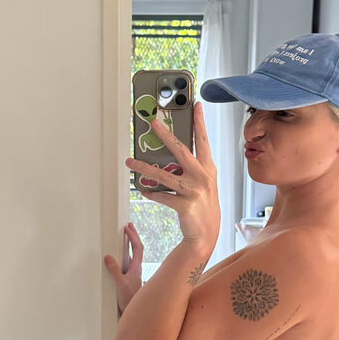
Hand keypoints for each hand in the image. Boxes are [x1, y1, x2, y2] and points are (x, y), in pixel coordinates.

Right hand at [104, 222, 143, 314]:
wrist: (135, 314)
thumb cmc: (130, 300)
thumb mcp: (120, 284)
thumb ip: (114, 270)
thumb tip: (108, 257)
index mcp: (137, 268)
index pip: (137, 248)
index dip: (133, 236)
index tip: (127, 227)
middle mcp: (137, 269)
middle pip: (137, 249)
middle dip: (133, 237)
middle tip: (128, 226)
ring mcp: (134, 275)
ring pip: (133, 256)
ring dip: (129, 246)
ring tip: (124, 238)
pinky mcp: (129, 281)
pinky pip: (128, 264)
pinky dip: (124, 257)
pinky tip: (119, 258)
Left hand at [126, 101, 219, 250]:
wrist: (207, 234)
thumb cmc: (204, 205)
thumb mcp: (204, 183)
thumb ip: (192, 168)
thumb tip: (170, 154)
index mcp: (208, 168)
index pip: (203, 141)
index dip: (199, 122)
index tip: (195, 105)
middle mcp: (202, 177)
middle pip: (181, 151)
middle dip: (166, 135)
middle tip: (152, 123)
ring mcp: (194, 191)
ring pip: (164, 175)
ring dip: (145, 168)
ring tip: (130, 162)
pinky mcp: (185, 206)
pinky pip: (162, 196)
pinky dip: (152, 193)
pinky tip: (144, 191)